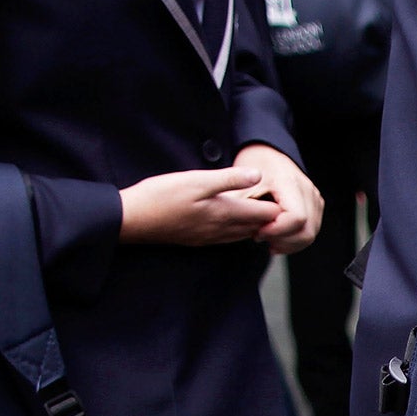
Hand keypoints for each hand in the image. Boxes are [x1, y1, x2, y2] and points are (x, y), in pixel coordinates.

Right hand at [118, 167, 280, 245]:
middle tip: (282, 201)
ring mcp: (210, 238)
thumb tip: (258, 175)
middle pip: (259, 228)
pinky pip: (229, 238)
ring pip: (244, 235)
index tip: (283, 191)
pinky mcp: (199, 240)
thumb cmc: (162, 196)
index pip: (266, 215)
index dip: (278, 204)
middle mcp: (222, 231)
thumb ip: (229, 179)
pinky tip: (236, 221)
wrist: (133, 220)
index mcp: (226, 214)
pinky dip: (239, 230)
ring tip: (264, 211)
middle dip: (272, 217)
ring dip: (256, 225)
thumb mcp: (196, 180)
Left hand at [234, 142, 322, 255]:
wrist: (267, 155)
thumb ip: (245, 208)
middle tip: (261, 237)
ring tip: (268, 238)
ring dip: (288, 243)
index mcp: (289, 182)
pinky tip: (277, 237)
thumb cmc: (254, 167)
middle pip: (307, 231)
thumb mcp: (241, 185)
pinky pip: (310, 231)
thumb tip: (250, 230)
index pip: (297, 218)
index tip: (259, 231)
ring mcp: (315, 199)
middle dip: (283, 241)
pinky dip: (294, 240)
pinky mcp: (316, 206)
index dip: (278, 230)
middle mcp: (307, 190)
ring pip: (310, 235)